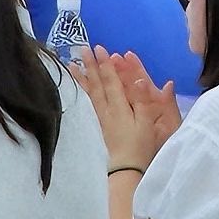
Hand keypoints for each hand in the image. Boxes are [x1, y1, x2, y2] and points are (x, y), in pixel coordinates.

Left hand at [80, 49, 182, 170]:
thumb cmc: (140, 146)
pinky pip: (88, 104)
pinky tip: (78, 88)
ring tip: (71, 64)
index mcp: (120, 107)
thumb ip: (142, 100)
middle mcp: (107, 110)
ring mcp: (101, 118)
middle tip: (82, 49)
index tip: (100, 49)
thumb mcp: (146, 123)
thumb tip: (139, 78)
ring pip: (89, 93)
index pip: (111, 81)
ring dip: (82, 77)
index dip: (106, 64)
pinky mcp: (98, 125)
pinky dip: (82, 93)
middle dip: (91, 65)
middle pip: (97, 84)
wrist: (126, 169)